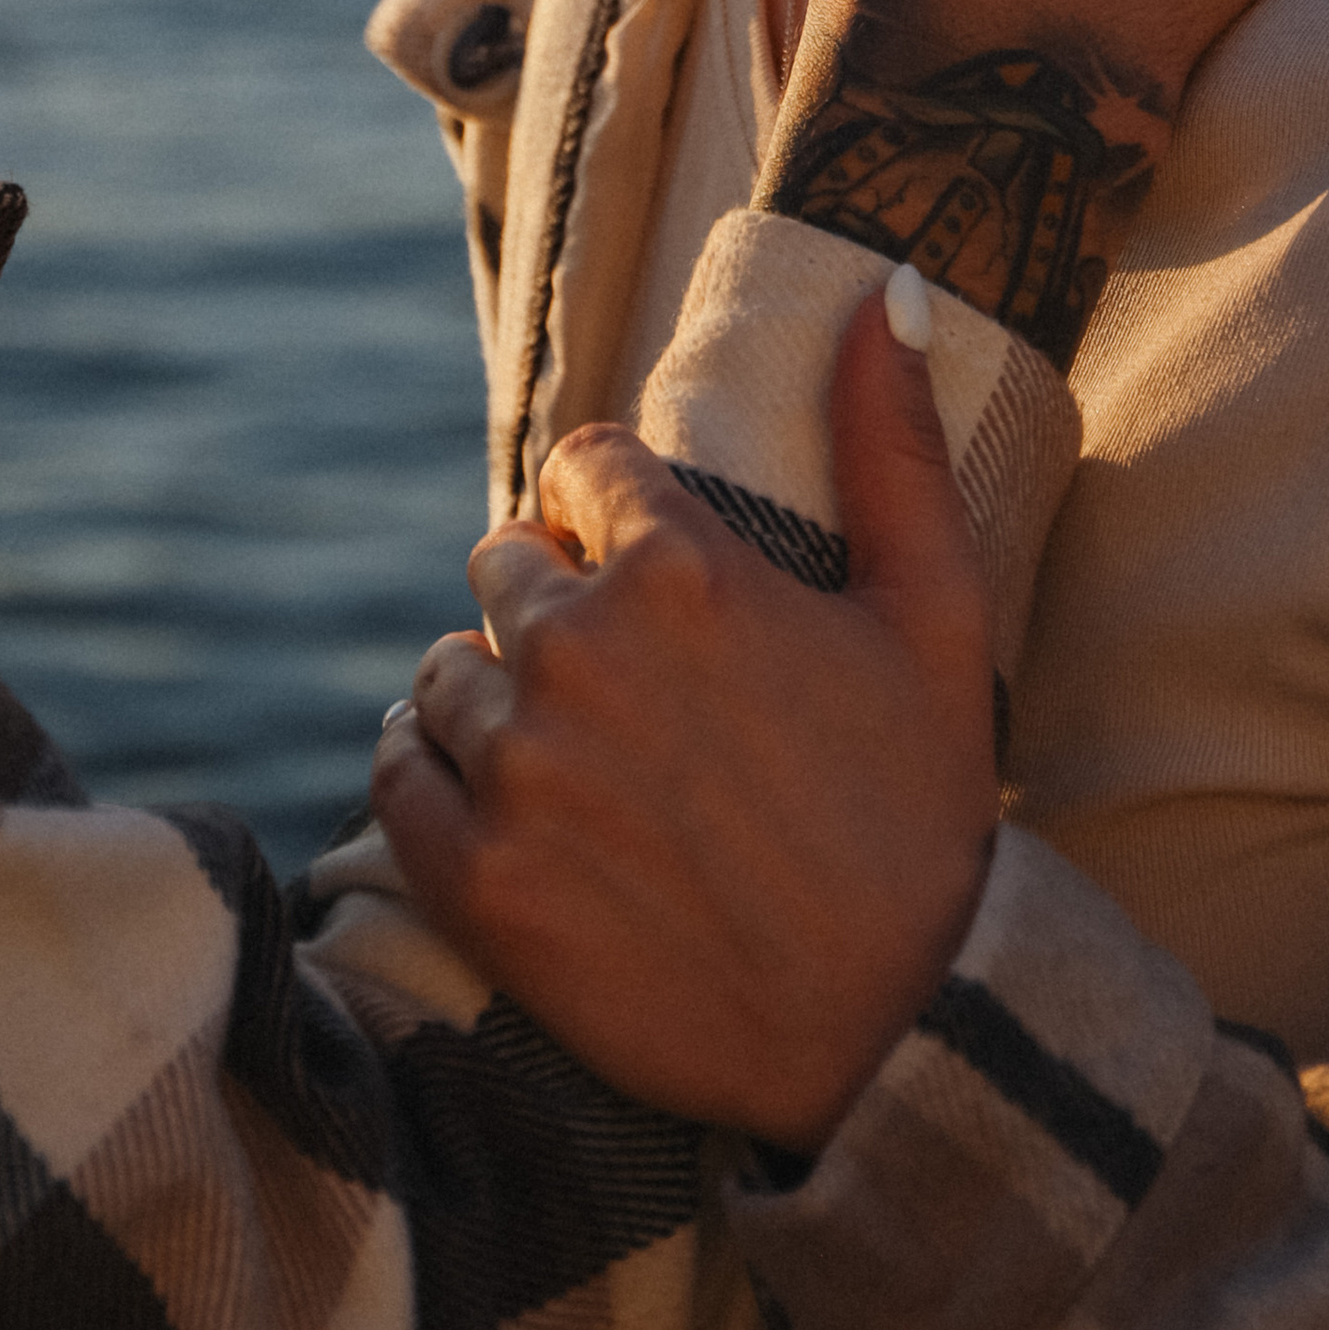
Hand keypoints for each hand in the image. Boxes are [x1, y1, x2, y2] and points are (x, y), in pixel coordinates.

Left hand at [372, 292, 996, 1150]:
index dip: (609, 506)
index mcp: (683, 569)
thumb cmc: (923, 819)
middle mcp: (580, 650)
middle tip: (623, 682)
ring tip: (567, 754)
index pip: (580, 465)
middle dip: (551, 600)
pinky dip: (428, 775)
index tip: (642, 560)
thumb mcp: (934, 616)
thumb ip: (892, 444)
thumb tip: (880, 289)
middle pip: (502, 563)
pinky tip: (496, 804)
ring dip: (487, 692)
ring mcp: (517, 770)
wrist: (895, 1040)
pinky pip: (394, 775)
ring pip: (442, 669)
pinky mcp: (475, 880)